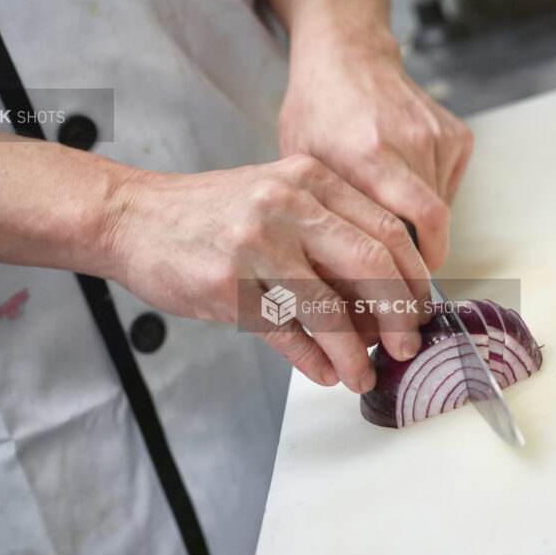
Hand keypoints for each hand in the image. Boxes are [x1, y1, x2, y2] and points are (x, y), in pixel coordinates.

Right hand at [105, 155, 429, 392]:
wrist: (134, 218)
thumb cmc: (214, 215)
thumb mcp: (279, 199)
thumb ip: (330, 236)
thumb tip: (385, 301)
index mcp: (311, 179)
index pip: (388, 229)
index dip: (414, 277)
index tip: (421, 310)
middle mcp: (287, 204)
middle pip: (370, 265)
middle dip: (398, 316)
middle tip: (405, 346)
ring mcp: (255, 244)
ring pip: (328, 309)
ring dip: (354, 353)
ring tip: (362, 375)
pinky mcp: (227, 285)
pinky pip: (285, 333)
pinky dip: (312, 360)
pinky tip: (325, 373)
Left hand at [279, 25, 472, 268]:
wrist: (347, 57)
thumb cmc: (317, 113)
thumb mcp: (304, 168)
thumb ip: (325, 218)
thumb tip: (340, 286)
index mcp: (370, 155)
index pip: (420, 226)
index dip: (416, 266)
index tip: (402, 291)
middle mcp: (412, 143)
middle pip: (434, 227)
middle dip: (419, 260)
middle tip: (397, 279)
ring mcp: (439, 137)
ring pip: (443, 210)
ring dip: (420, 226)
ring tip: (387, 216)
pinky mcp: (457, 136)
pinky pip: (449, 188)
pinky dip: (430, 198)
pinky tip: (401, 181)